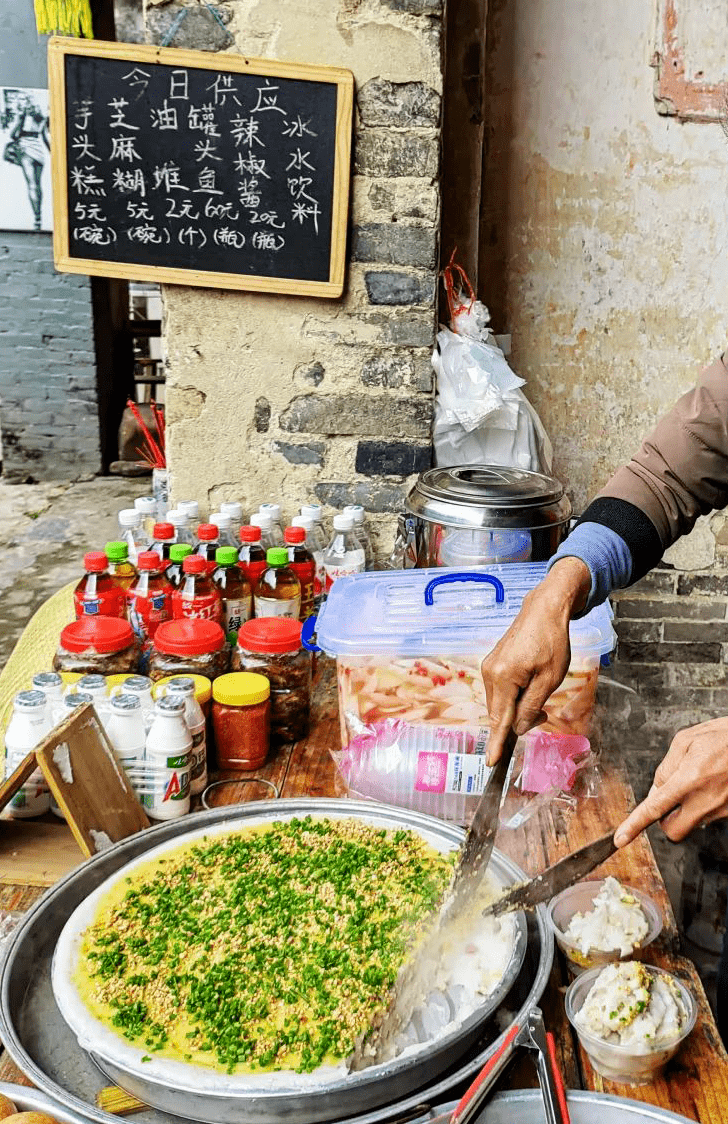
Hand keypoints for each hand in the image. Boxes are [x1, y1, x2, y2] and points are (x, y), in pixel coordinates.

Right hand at [481, 557, 590, 763]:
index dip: (497, 743)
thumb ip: (532, 705)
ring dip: (516, 708)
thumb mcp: (549, 678)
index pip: (500, 718)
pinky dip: (513, 698)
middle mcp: (489, 673)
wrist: (543, 610)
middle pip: (499, 713)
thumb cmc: (552, 641)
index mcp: (504, 677)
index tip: (491, 762)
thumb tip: (519, 727)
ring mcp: (488, 668)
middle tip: (544, 715)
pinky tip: (529, 689)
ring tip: (540, 697)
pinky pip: (499, 691)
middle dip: (517, 721)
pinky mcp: (492, 664)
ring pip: (499, 703)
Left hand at [614, 717, 727, 846]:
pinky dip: (703, 804)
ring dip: (687, 810)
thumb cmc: (725, 736)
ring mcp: (721, 809)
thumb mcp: (687, 740)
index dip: (634, 825)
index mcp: (689, 779)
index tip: (620, 839)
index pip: (654, 809)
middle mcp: (705, 800)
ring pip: (692, 823)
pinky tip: (711, 784)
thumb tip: (657, 788)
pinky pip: (709, 815)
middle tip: (669, 800)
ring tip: (698, 781)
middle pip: (672, 830)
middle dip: (665, 820)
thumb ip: (667, 766)